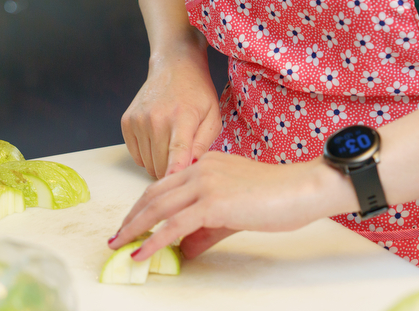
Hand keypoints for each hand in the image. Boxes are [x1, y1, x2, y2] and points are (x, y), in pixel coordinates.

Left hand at [107, 151, 354, 261]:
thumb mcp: (234, 214)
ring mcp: (205, 184)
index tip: (131, 222)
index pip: (165, 185)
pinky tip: (142, 254)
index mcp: (205, 164)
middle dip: (132, 217)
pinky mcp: (213, 203)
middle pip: (154, 194)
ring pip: (158, 208)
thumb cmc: (277, 197)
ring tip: (120, 245)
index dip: (144, 205)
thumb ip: (206, 230)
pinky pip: (175, 225)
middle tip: (117, 236)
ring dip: (135, 229)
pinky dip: (153, 241)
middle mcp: (200, 169)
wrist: (301, 189)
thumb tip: (185, 249)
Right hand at [121, 43, 222, 178]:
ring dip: (160, 162)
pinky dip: (147, 155)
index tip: (173, 183)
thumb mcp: (213, 116)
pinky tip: (158, 139)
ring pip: (148, 164)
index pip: (177, 150)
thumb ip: (204, 144)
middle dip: (173, 170)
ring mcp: (138, 120)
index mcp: (182, 117)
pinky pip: (136, 156)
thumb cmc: (197, 93)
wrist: (174, 67)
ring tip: (171, 143)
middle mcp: (156, 118)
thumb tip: (192, 168)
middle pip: (161, 166)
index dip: (175, 170)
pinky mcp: (127, 122)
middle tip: (184, 157)